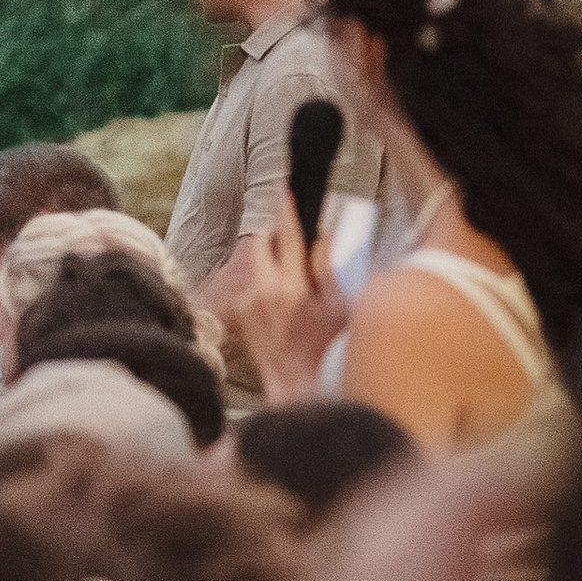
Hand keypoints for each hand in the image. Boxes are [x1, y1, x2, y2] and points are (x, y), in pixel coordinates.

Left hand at [215, 196, 344, 399]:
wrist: (296, 388)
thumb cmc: (324, 353)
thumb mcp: (339, 307)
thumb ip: (329, 268)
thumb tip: (323, 239)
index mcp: (291, 287)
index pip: (287, 236)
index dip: (286, 210)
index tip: (284, 192)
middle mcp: (263, 291)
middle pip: (261, 243)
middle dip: (275, 232)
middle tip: (290, 231)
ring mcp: (249, 303)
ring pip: (256, 262)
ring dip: (272, 257)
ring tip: (293, 269)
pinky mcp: (242, 316)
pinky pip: (253, 284)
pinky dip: (267, 279)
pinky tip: (284, 295)